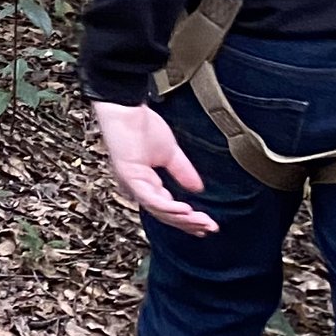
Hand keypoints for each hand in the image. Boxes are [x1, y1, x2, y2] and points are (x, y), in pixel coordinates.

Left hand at [91, 100, 217, 235]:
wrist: (126, 108)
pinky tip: (186, 211)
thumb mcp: (169, 153)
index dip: (187, 219)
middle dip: (189, 224)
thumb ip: (182, 172)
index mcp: (145, 183)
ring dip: (183, 219)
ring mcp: (132, 183)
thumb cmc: (140, 125)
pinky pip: (151, 199)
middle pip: (164, 214)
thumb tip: (198, 189)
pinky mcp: (129, 177)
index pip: (167, 209)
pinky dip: (170, 207)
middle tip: (210, 227)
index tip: (207, 224)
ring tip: (202, 222)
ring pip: (159, 211)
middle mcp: (137, 187)